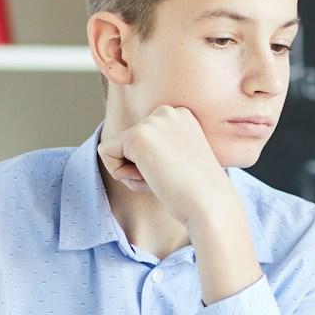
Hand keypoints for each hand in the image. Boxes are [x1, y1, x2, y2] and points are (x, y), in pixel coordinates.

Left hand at [98, 105, 234, 229]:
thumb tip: (118, 144)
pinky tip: (148, 178)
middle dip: (139, 166)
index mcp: (181, 115)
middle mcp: (167, 111)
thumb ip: (159, 148)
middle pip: (128, 141)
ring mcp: (152, 121)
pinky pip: (105, 152)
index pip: (143, 137)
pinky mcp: (137, 135)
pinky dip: (119, 172)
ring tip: (161, 178)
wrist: (210, 204)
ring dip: (132, 172)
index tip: (178, 172)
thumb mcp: (180, 159)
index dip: (153, 163)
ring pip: (115, 147)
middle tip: (168, 177)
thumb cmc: (198, 192)